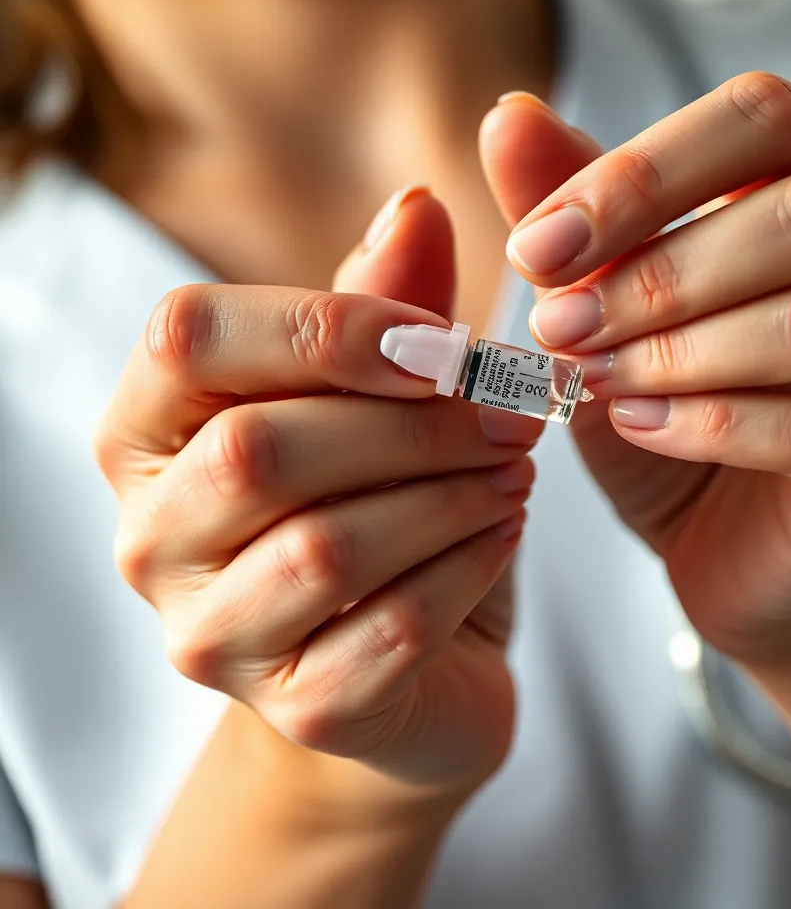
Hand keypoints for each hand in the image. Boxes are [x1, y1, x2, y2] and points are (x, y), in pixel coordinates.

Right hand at [95, 190, 541, 792]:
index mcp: (150, 429)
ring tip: (519, 465)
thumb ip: (389, 304)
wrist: (407, 661)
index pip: (189, 336)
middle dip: (418, 421)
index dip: (329, 323)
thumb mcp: (383, 395)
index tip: (447, 339)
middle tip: (519, 407)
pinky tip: (505, 532)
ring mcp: (212, 635)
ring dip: (454, 492)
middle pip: (263, 449)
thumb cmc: (383, 503)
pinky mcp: (295, 709)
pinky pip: (392, 628)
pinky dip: (471, 566)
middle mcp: (152, 535)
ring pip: (330, 546)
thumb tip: (417, 203)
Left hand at [482, 79, 790, 657]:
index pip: (767, 116)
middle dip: (659, 274)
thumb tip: (509, 116)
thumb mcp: (611, 297)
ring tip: (592, 380)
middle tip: (558, 327)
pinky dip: (709, 425)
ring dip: (679, 352)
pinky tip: (640, 427)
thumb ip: (574, 211)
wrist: (728, 531)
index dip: (643, 173)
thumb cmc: (673, 392)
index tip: (537, 247)